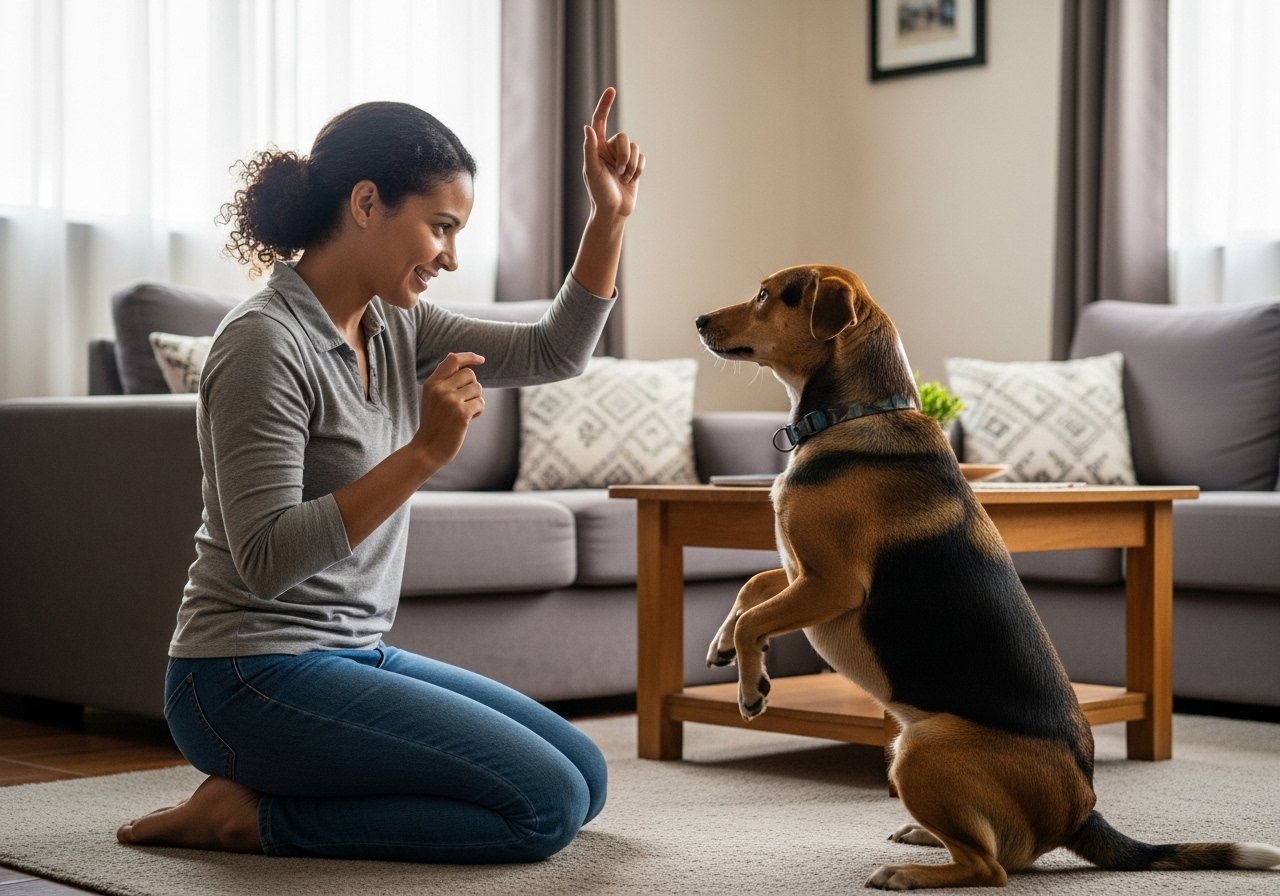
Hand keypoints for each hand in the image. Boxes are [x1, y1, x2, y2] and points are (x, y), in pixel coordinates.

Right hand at [413, 352, 484, 468]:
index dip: (469, 357)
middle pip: (470, 374)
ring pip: (477, 388)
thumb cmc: (434, 423)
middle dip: (472, 387)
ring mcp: (451, 401)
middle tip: (464, 402)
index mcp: (432, 383)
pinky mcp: (462, 413)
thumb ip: (445, 381)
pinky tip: (468, 420)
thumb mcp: (432, 398)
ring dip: (476, 400)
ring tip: (463, 412)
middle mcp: (440, 389)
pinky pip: (481, 402)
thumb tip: (465, 363)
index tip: (481, 360)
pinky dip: (478, 411)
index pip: (453, 359)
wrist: (427, 449)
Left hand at [583, 87, 643, 218]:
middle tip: (618, 172)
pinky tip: (631, 180)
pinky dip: (638, 168)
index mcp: (596, 148)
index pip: (600, 120)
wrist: (614, 213)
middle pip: (623, 137)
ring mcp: (622, 158)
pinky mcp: (634, 166)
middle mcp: (608, 150)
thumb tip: (588, 127)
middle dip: (623, 155)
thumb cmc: (599, 194)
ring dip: (631, 164)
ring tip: (623, 178)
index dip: (605, 105)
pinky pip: (642, 157)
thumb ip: (590, 149)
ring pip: (634, 147)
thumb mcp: (592, 171)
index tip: (612, 90)